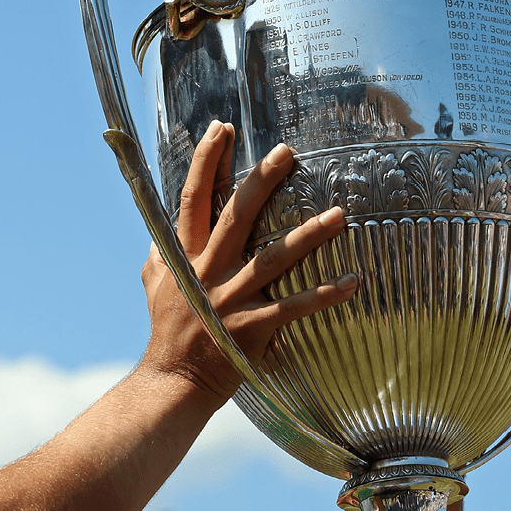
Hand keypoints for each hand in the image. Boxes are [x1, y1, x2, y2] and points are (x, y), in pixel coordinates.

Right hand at [140, 122, 359, 397]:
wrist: (173, 382)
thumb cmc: (168, 333)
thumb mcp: (155, 287)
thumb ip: (158, 257)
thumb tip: (157, 234)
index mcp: (184, 257)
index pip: (194, 200)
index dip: (205, 162)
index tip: (222, 129)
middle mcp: (208, 271)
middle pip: (236, 216)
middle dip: (261, 182)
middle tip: (288, 152)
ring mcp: (231, 299)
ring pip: (274, 258)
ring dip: (309, 236)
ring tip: (340, 214)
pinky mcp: (254, 327)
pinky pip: (296, 307)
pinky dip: (326, 294)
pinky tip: (355, 280)